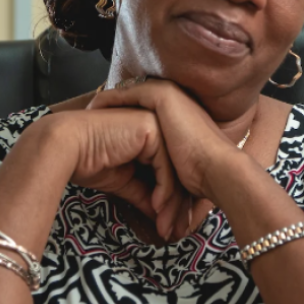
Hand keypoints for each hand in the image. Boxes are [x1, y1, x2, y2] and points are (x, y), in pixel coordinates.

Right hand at [19, 108, 183, 227]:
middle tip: (173, 232)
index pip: (170, 172)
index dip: (171, 202)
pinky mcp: (151, 129)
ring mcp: (156, 125)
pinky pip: (166, 166)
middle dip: (175, 206)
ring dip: (172, 203)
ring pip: (174, 171)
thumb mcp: (124, 181)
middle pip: (175, 171)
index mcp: (151, 136)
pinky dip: (165, 190)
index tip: (168, 226)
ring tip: (165, 226)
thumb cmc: (88, 161)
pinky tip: (157, 208)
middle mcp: (158, 126)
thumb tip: (159, 216)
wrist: (65, 148)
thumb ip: (145, 194)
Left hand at [86, 78, 249, 213]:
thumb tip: (153, 210)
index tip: (102, 131)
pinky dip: (108, 100)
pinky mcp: (162, 96)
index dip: (122, 120)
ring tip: (86, 112)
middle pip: (134, 102)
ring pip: (128, 95)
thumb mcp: (174, 173)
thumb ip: (160, 178)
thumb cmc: (202, 178)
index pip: (145, 113)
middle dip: (111, 110)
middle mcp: (176, 101)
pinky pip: (126, 93)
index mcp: (181, 117)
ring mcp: (170, 95)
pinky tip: (93, 108)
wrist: (218, 170)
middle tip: (88, 117)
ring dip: (107, 104)